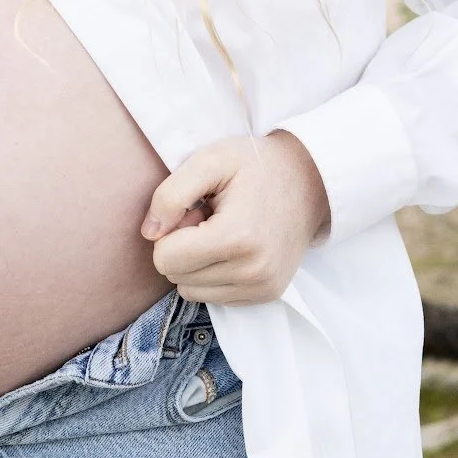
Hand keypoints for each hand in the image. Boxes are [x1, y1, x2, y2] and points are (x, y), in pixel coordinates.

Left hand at [140, 131, 331, 303]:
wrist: (309, 179)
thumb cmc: (254, 165)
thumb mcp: (209, 161)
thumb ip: (170, 195)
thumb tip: (149, 234)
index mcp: (236, 239)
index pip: (165, 259)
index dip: (169, 230)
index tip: (194, 209)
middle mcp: (253, 272)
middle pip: (176, 276)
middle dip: (182, 246)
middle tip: (209, 216)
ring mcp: (263, 288)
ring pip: (191, 291)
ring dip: (196, 262)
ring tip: (222, 230)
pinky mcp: (267, 295)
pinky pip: (214, 297)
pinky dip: (213, 273)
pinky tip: (234, 245)